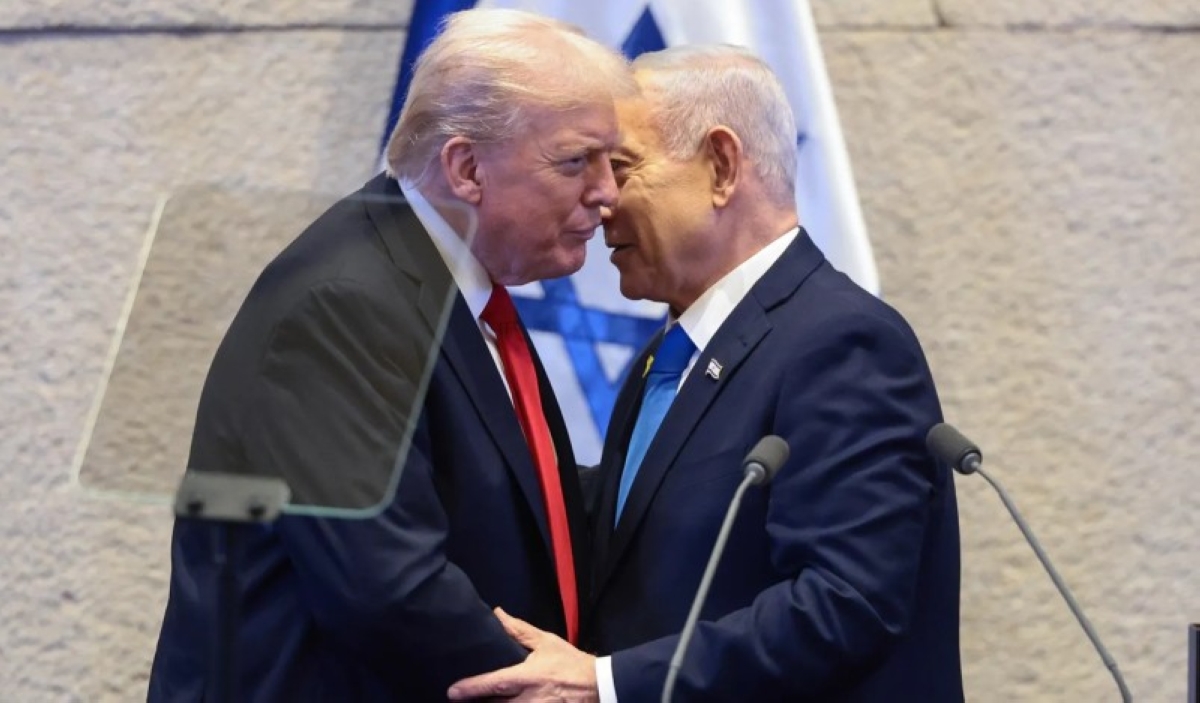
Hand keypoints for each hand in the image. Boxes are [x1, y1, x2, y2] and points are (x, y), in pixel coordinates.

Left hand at [447, 608, 598, 701]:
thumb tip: (497, 614)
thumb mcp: (545, 642)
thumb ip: (518, 630)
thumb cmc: (569, 663)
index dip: (471, 688)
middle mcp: (529, 699)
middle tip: (457, 699)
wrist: (597, 686)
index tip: (452, 691)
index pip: (494, 683)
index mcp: (527, 677)